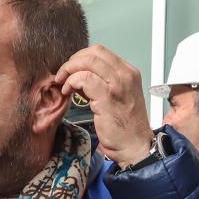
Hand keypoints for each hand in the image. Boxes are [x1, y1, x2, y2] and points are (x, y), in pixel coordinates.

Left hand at [54, 45, 154, 166]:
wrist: (135, 146)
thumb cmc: (125, 127)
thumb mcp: (117, 98)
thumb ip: (103, 83)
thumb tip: (81, 76)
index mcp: (128, 72)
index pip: (101, 52)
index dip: (81, 57)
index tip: (71, 70)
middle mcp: (125, 74)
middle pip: (94, 53)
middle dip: (73, 61)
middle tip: (63, 75)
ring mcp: (118, 85)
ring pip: (88, 62)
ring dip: (70, 70)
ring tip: (63, 84)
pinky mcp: (107, 97)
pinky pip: (85, 79)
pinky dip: (72, 82)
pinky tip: (68, 92)